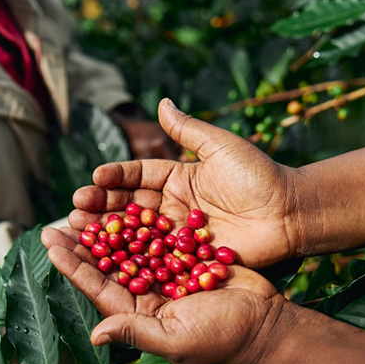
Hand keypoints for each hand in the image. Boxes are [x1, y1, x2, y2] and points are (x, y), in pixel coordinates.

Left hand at [41, 227, 286, 363]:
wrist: (266, 322)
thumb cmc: (222, 338)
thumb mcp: (175, 340)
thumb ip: (136, 332)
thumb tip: (96, 335)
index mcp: (139, 315)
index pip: (98, 288)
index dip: (73, 266)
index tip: (51, 242)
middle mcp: (148, 296)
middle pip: (108, 265)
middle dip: (84, 243)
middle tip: (60, 218)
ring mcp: (167, 277)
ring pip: (130, 248)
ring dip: (109, 228)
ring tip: (86, 205)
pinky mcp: (187, 260)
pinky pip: (158, 238)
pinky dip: (142, 222)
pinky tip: (125, 202)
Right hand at [75, 98, 304, 267]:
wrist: (290, 213)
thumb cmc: (259, 176)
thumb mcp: (221, 146)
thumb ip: (189, 130)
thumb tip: (161, 102)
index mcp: (178, 178)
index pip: (138, 176)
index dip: (115, 178)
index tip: (93, 178)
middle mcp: (174, 207)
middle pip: (130, 207)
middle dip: (101, 208)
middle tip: (75, 210)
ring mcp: (178, 235)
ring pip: (137, 235)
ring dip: (108, 235)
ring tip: (80, 232)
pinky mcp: (188, 259)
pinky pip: (157, 259)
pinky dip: (133, 261)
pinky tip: (108, 261)